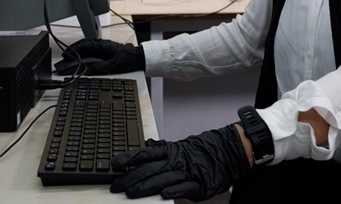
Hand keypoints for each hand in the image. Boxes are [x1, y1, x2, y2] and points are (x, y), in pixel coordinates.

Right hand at [57, 38, 144, 75]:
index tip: (65, 54)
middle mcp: (102, 45)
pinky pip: (92, 52)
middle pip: (84, 46)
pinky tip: (81, 60)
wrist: (140, 58)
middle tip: (64, 57)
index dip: (73, 50)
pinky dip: (85, 55)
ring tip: (70, 59)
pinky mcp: (106, 52)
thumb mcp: (113, 65)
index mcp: (102, 45)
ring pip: (87, 48)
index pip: (84, 46)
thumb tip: (86, 71)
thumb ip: (99, 68)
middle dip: (73, 50)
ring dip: (79, 53)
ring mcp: (104, 48)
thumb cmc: (128, 59)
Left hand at [110, 124, 250, 200]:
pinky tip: (164, 195)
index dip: (128, 157)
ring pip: (162, 179)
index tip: (114, 162)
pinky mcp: (197, 184)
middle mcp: (175, 161)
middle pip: (149, 169)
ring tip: (131, 193)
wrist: (226, 153)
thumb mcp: (178, 148)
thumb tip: (146, 146)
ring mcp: (186, 172)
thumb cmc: (199, 153)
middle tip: (116, 186)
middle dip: (130, 178)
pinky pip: (184, 188)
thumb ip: (162, 150)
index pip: (144, 154)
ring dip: (145, 187)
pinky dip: (174, 191)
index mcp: (170, 151)